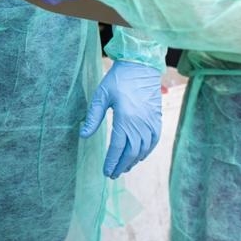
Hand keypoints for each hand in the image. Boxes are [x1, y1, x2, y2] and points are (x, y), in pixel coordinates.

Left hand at [80, 60, 162, 179]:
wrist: (140, 66)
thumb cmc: (118, 79)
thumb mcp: (101, 96)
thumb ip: (93, 117)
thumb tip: (83, 135)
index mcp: (125, 119)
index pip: (117, 147)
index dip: (111, 162)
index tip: (106, 171)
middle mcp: (139, 123)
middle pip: (131, 152)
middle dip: (121, 166)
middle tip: (113, 174)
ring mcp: (150, 122)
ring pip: (143, 149)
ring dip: (134, 161)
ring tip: (124, 168)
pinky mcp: (156, 118)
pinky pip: (154, 141)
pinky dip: (147, 151)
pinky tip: (140, 156)